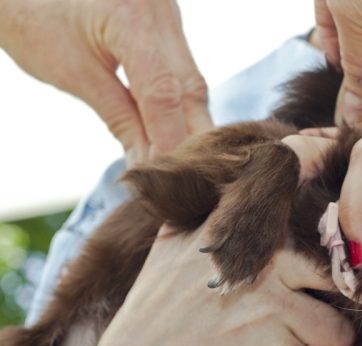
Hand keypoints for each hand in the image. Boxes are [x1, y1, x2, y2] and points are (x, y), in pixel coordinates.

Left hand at [0, 0, 211, 160]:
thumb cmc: (34, 19)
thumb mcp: (74, 74)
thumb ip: (120, 119)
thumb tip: (148, 163)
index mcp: (133, 18)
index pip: (164, 93)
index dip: (170, 140)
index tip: (168, 176)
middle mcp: (161, 12)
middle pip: (191, 89)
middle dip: (190, 137)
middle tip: (182, 176)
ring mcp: (168, 15)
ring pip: (192, 83)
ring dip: (186, 124)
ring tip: (176, 161)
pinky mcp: (166, 24)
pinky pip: (182, 71)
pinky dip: (178, 104)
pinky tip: (170, 131)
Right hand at [85, 135, 348, 345]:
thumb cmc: (159, 319)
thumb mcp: (173, 249)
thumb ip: (210, 212)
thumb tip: (256, 167)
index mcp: (231, 228)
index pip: (288, 175)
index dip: (319, 160)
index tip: (334, 157)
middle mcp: (258, 263)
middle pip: (338, 276)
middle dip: (333, 304)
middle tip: (316, 318)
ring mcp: (269, 311)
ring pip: (340, 331)